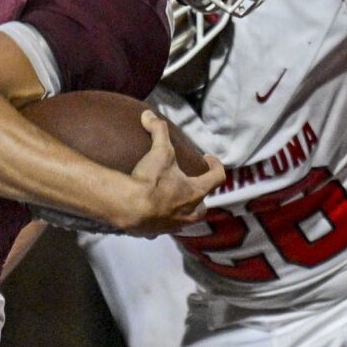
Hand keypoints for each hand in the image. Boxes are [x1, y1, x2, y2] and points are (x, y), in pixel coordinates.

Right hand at [108, 112, 226, 235]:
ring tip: (171, 201)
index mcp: (196, 192)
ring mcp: (173, 225)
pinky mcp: (154, 233)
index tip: (208, 158)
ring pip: (184, 221)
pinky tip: (149, 215)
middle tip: (191, 186)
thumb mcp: (159, 151)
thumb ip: (158, 131)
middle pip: (203, 207)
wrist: (129, 208)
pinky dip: (157, 221)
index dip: (216, 166)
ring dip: (181, 211)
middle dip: (200, 197)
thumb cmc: (152, 180)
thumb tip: (149, 114)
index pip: (217, 178)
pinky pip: (160, 228)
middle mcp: (189, 212)